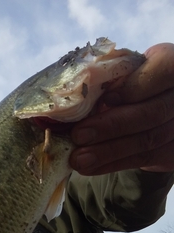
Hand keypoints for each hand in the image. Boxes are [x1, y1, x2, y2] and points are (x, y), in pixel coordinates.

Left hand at [70, 43, 173, 174]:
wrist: (158, 102)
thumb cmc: (134, 80)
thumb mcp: (128, 70)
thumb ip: (109, 79)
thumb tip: (68, 98)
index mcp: (172, 65)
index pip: (160, 75)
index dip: (132, 89)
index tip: (105, 100)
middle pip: (152, 113)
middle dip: (111, 126)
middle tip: (78, 135)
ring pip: (147, 141)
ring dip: (108, 152)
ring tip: (78, 158)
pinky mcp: (173, 153)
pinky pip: (142, 160)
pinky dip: (112, 164)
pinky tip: (89, 167)